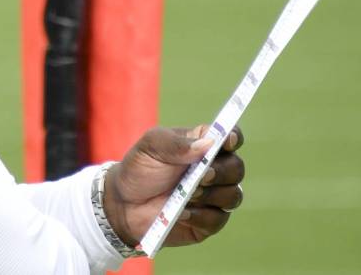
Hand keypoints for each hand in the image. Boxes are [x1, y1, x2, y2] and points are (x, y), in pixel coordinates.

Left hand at [103, 125, 244, 249]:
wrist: (123, 204)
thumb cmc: (140, 169)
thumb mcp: (151, 146)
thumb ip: (176, 143)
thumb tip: (207, 144)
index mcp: (204, 145)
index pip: (231, 137)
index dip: (234, 137)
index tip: (227, 141)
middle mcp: (215, 170)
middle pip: (237, 168)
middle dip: (222, 172)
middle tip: (201, 175)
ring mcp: (214, 197)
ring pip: (233, 195)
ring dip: (212, 195)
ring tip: (188, 195)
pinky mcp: (208, 222)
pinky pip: (218, 219)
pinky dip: (201, 216)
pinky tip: (182, 212)